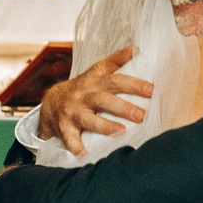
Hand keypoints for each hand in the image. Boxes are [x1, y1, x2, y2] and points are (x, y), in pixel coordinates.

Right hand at [36, 45, 153, 156]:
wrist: (51, 102)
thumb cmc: (82, 88)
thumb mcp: (95, 71)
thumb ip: (115, 61)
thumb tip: (137, 48)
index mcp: (94, 81)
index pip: (115, 80)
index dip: (133, 84)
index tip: (151, 90)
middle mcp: (83, 95)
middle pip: (104, 100)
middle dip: (123, 108)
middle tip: (142, 116)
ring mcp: (73, 112)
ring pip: (88, 120)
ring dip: (104, 126)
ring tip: (120, 132)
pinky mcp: (64, 128)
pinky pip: (70, 139)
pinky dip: (76, 147)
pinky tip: (84, 155)